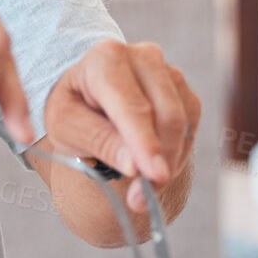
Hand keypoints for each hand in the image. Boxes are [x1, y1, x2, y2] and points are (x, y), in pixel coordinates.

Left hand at [42, 39, 200, 211]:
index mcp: (105, 58)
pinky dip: (177, 153)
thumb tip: (135, 166)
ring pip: (183, 122)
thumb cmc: (72, 110)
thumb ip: (99, 142)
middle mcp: (142, 56)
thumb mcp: (67, 128)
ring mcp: (167, 70)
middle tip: (140, 200)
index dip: (145, 143)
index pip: (132, 106)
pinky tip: (154, 165)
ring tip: (143, 189)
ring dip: (169, 162)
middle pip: (166, 115)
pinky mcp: (181, 88)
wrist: (86, 97)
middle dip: (158, 161)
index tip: (154, 175)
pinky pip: (191, 125)